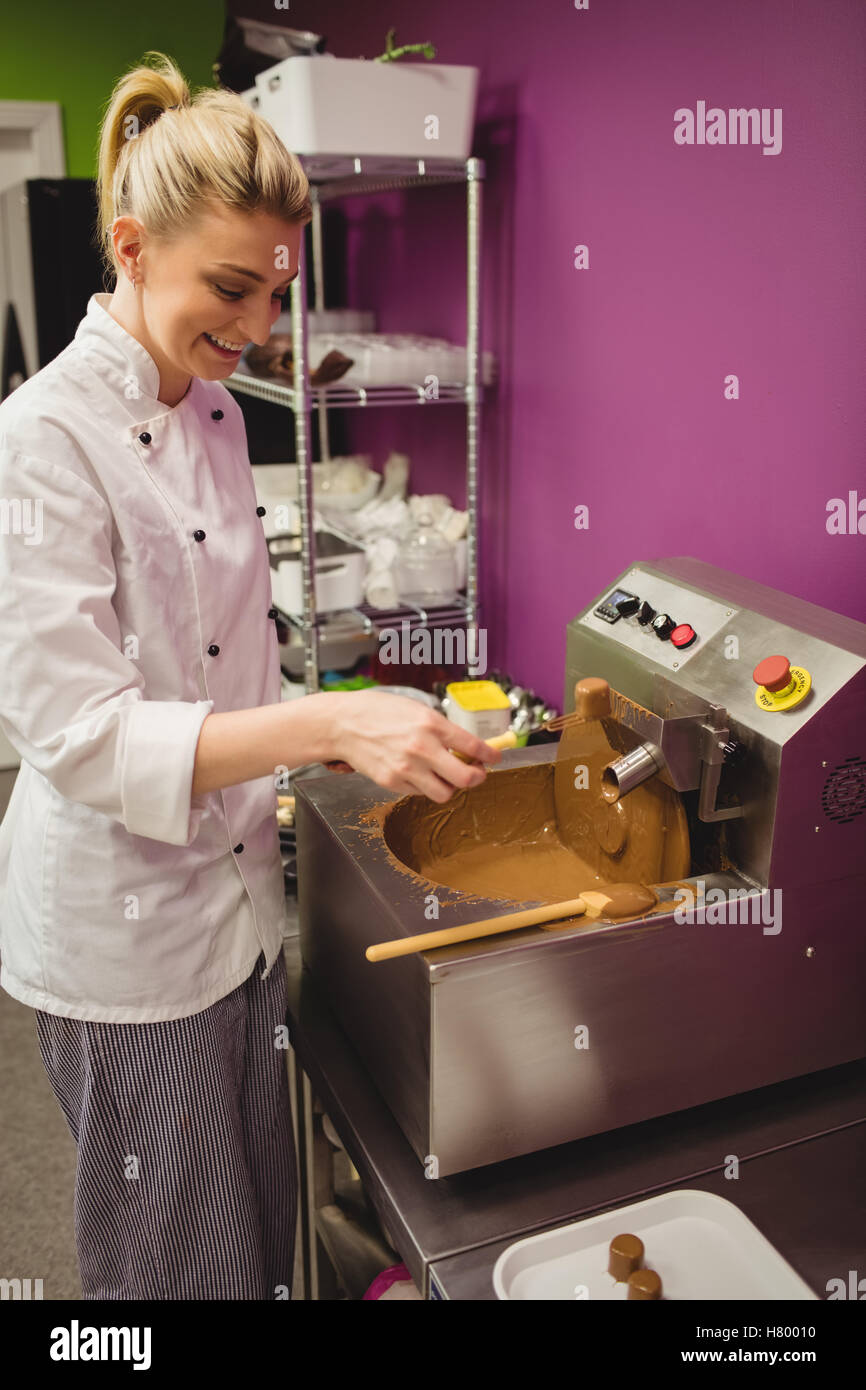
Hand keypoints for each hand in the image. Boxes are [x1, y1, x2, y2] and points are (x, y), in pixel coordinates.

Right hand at [329, 691, 501, 801]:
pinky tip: (417, 772)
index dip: (490, 755)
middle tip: (476, 772)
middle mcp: (422, 748)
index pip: (474, 746)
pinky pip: (419, 793)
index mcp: (431, 724)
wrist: (342, 724)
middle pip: (466, 779)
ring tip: (444, 775)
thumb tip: (467, 747)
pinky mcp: (392, 783)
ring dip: (450, 786)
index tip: (495, 757)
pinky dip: (424, 786)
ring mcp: (406, 769)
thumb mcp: (416, 709)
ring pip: (445, 794)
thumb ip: (442, 728)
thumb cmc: (377, 712)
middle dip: (477, 778)